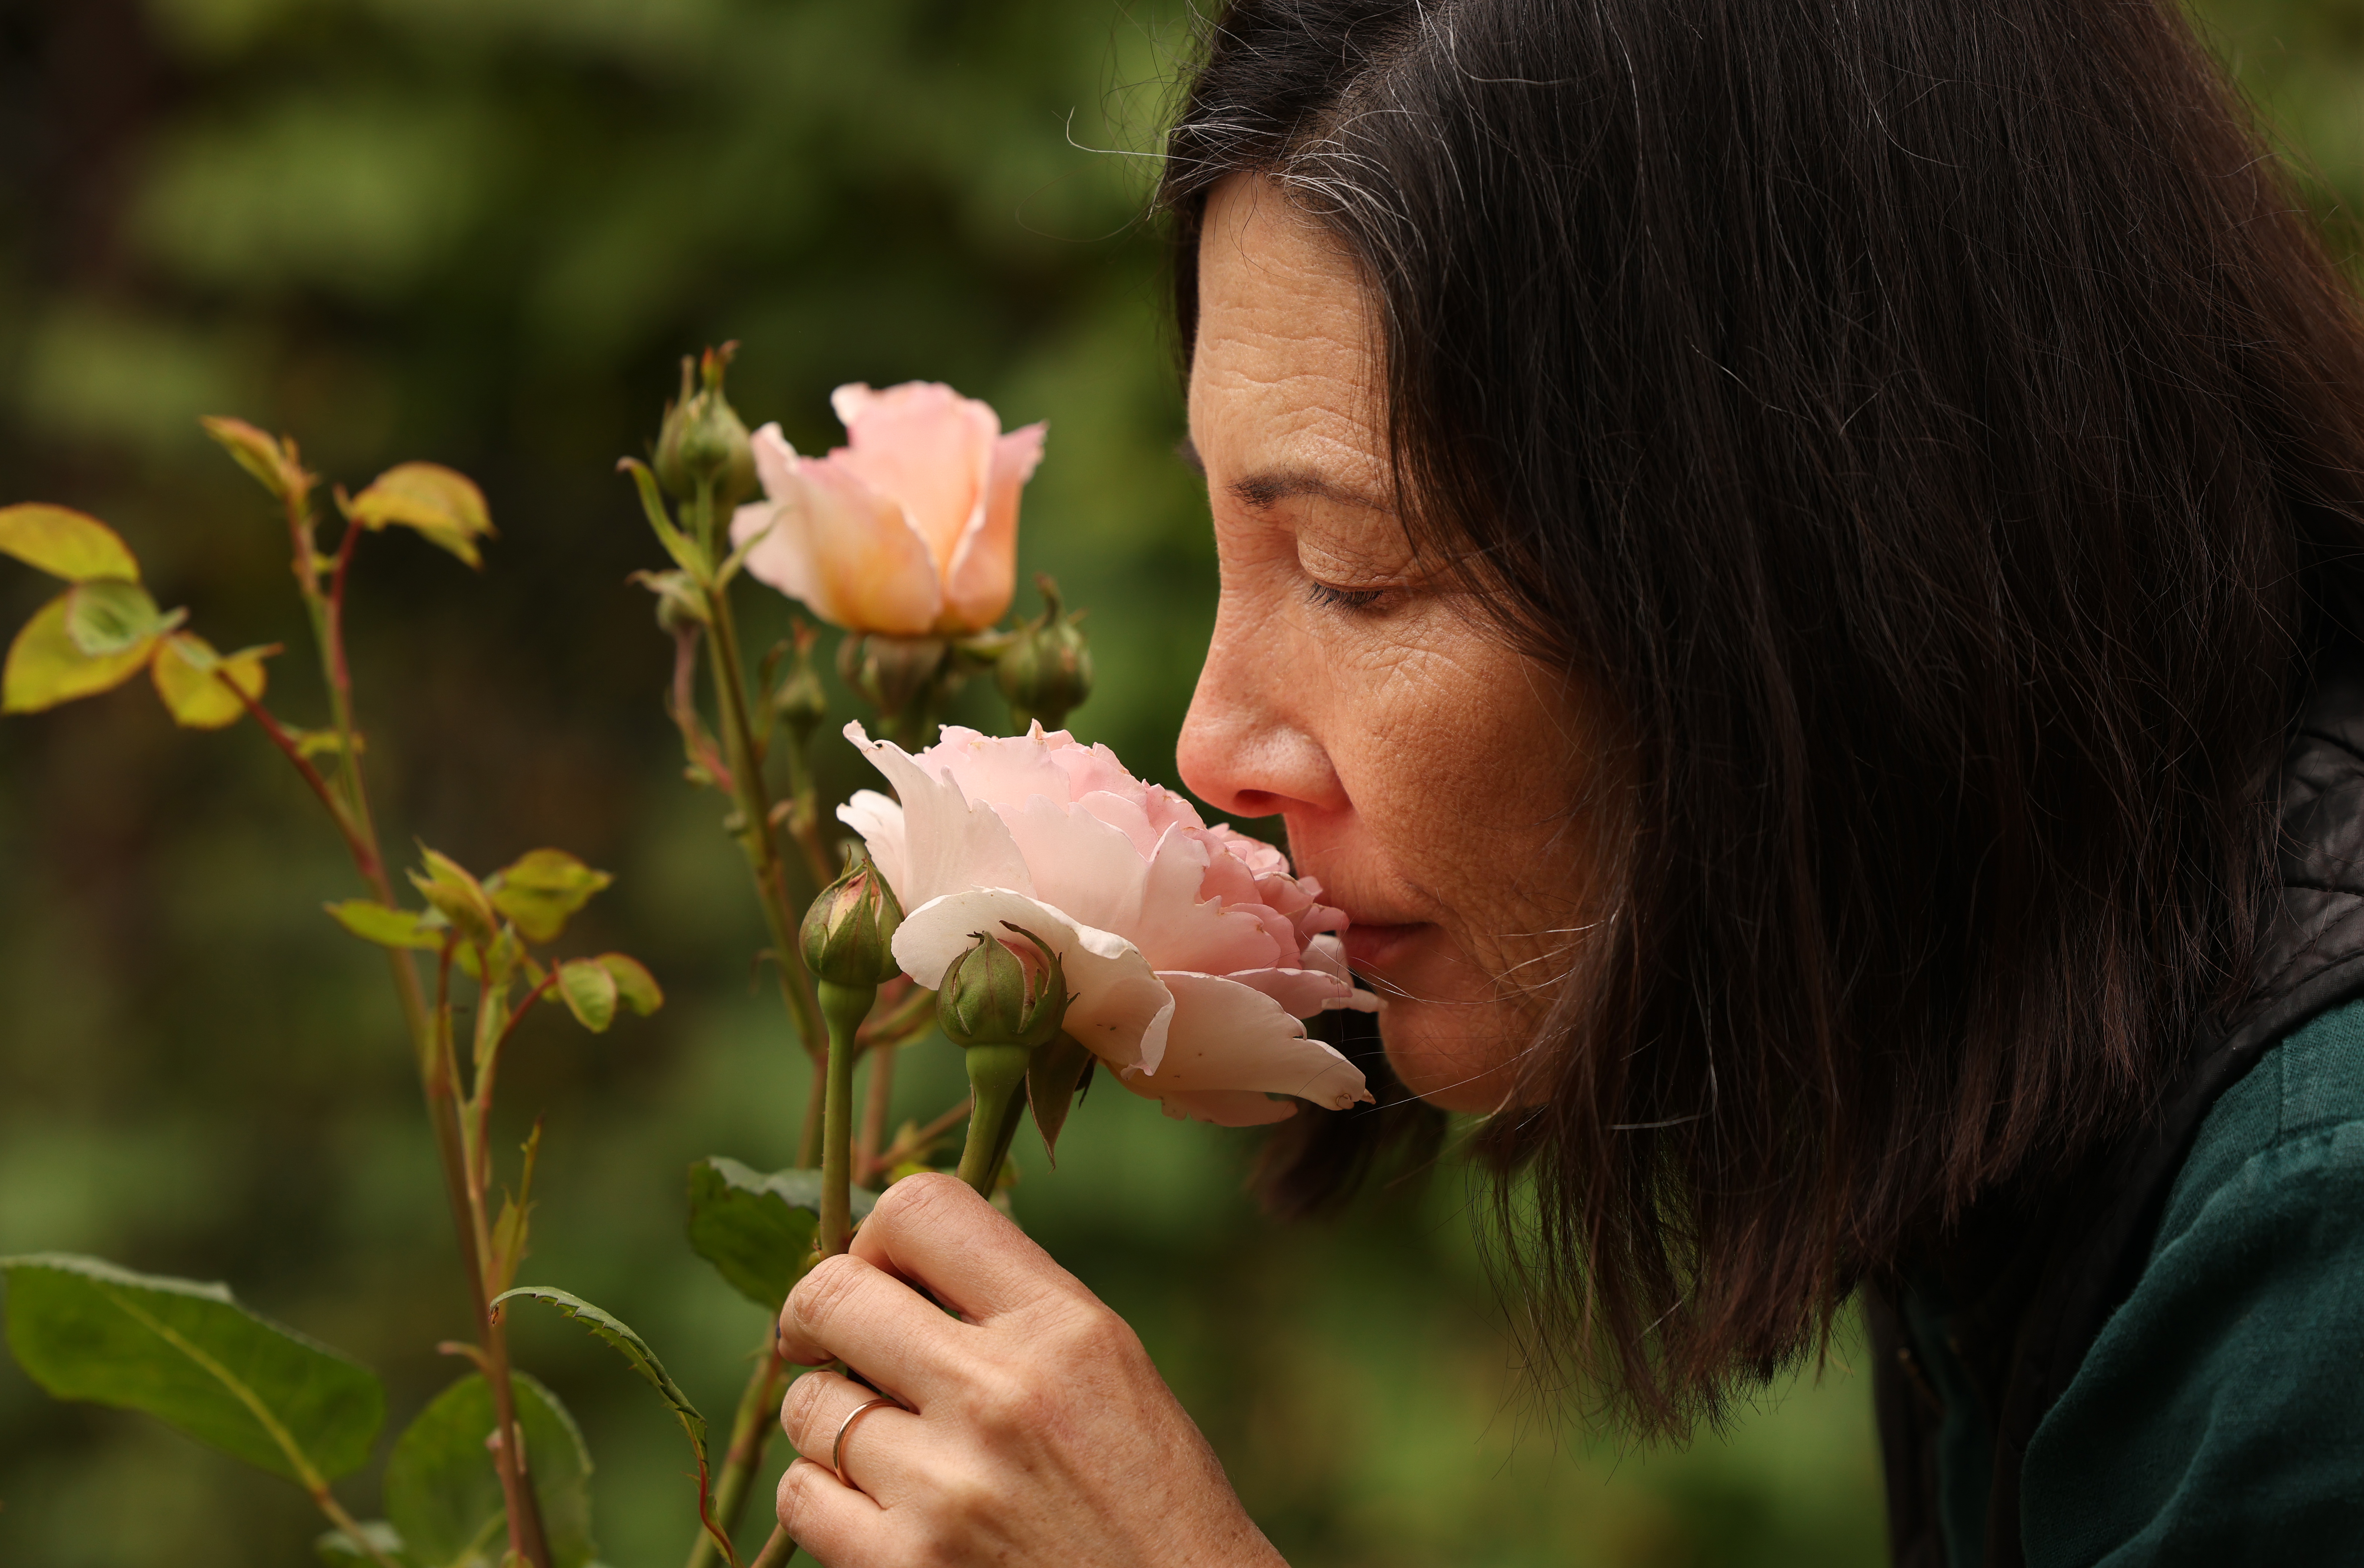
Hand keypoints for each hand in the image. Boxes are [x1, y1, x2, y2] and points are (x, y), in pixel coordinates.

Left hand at [773, 1172, 1283, 1566]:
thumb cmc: (1145, 1490)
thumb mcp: (1106, 1365)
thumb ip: (1010, 1304)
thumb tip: (889, 1263)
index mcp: (1061, 1327)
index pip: (921, 1210)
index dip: (876, 1235)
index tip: (881, 1275)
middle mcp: (998, 1392)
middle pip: (831, 1294)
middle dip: (815, 1314)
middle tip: (828, 1340)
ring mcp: (945, 1487)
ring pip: (806, 1405)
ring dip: (827, 1417)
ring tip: (885, 1442)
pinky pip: (801, 1498)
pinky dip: (822, 1497)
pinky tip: (878, 1506)